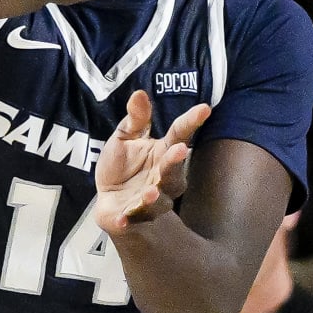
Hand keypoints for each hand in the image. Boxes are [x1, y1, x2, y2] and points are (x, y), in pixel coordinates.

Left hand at [94, 90, 210, 233]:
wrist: (107, 199)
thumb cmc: (121, 165)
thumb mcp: (124, 138)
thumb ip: (134, 119)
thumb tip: (139, 93)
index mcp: (163, 152)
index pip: (181, 134)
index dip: (192, 121)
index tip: (205, 109)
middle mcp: (164, 176)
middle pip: (174, 170)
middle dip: (175, 162)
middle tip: (179, 151)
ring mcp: (153, 199)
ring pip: (161, 199)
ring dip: (155, 196)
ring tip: (150, 192)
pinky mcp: (135, 216)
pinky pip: (135, 218)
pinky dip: (128, 219)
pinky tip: (122, 218)